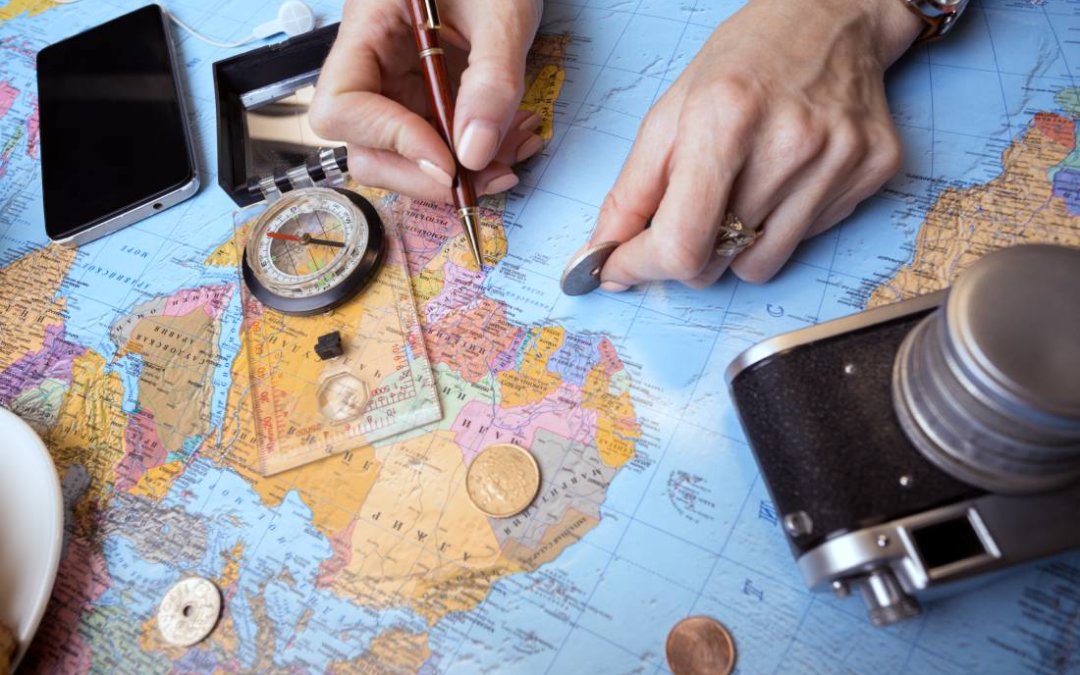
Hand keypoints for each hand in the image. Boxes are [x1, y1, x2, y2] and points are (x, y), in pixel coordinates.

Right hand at [309, 0, 543, 201]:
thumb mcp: (503, 11)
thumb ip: (492, 78)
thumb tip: (474, 153)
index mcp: (369, 27)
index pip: (341, 106)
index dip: (389, 141)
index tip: (447, 160)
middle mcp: (375, 63)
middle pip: (365, 145)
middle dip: (424, 175)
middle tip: (482, 179)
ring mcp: (400, 83)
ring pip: (406, 155)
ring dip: (460, 171)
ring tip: (513, 153)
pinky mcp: (428, 96)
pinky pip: (441, 142)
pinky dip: (478, 153)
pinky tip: (513, 138)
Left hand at [587, 0, 922, 290]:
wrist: (834, 18)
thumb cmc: (744, 60)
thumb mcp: (669, 113)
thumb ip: (631, 192)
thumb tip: (603, 255)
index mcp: (725, 120)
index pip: (681, 242)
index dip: (641, 268)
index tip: (619, 269)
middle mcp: (789, 144)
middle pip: (716, 261)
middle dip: (685, 252)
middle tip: (688, 211)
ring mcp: (839, 160)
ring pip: (759, 266)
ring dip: (735, 245)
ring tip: (743, 187)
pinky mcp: (872, 170)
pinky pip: (803, 243)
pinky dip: (781, 226)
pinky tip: (785, 176)